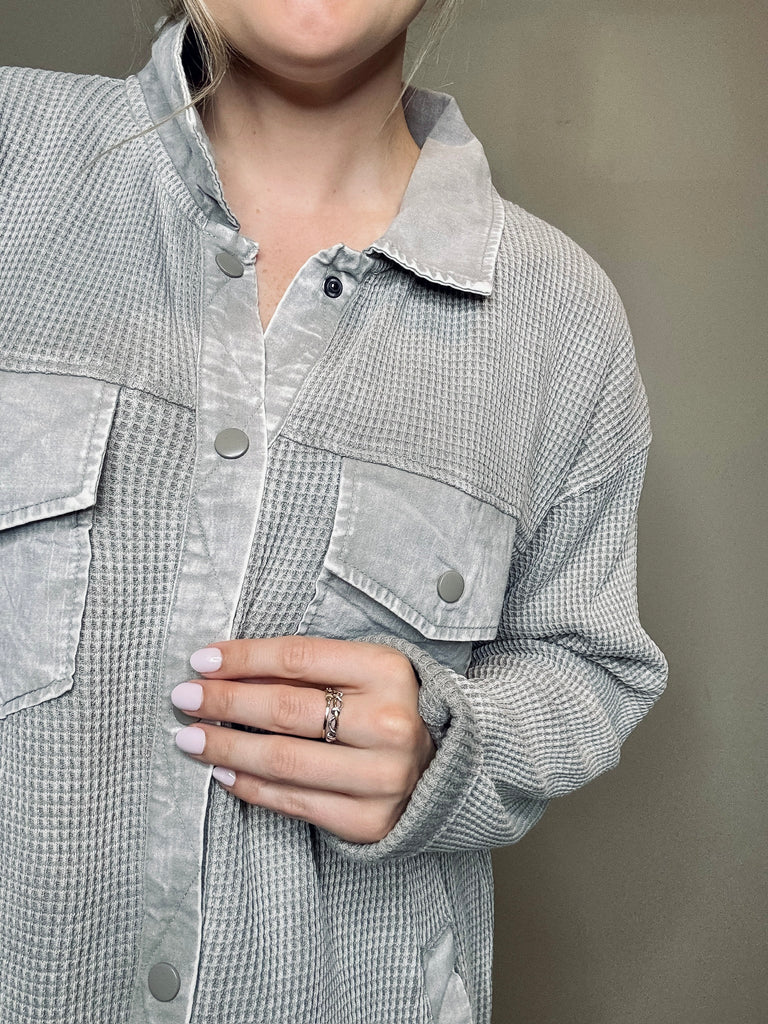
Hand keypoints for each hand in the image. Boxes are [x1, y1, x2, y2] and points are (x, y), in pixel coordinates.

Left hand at [171, 636, 436, 843]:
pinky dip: (250, 786)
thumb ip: (304, 669)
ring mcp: (382, 776)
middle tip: (183, 698)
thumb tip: (225, 669)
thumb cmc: (386, 708)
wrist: (446, 768)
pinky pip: (293, 802)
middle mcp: (389, 723)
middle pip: (285, 709)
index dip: (243, 658)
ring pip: (283, 760)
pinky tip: (223, 772)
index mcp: (387, 671)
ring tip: (190, 738)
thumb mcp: (360, 672)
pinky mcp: (369, 819)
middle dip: (224, 702)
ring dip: (225, 748)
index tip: (201, 660)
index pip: (298, 658)